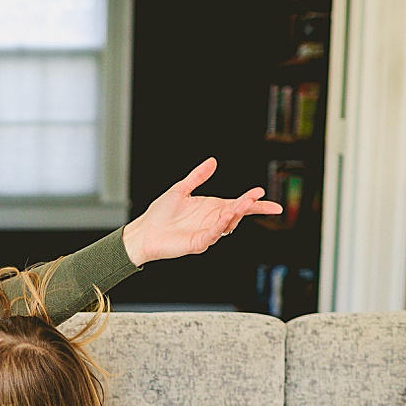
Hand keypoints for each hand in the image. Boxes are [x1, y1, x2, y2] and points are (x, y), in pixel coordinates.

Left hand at [122, 157, 282, 266]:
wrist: (144, 232)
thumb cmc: (160, 214)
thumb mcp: (181, 189)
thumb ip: (198, 176)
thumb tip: (212, 161)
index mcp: (211, 208)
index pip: (237, 204)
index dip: (251, 200)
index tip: (262, 193)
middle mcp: (212, 221)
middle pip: (237, 213)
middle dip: (249, 206)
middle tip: (257, 197)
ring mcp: (206, 233)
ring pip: (227, 224)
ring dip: (237, 213)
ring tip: (245, 203)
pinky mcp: (198, 243)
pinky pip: (212, 234)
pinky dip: (220, 226)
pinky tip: (225, 217)